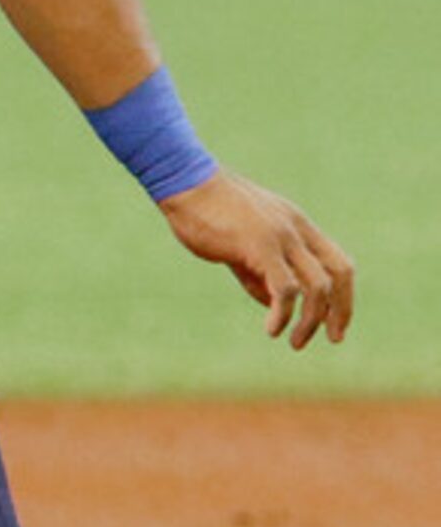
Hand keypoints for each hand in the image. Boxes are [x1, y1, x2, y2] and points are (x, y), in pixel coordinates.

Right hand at [158, 170, 354, 348]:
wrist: (184, 183)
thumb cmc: (206, 211)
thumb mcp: (241, 244)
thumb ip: (258, 272)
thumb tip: (272, 302)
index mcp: (296, 226)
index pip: (337, 263)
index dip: (343, 295)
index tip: (334, 323)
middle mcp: (297, 231)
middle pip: (339, 274)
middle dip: (341, 310)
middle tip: (333, 338)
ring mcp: (281, 237)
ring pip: (316, 286)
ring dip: (311, 320)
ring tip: (296, 342)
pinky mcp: (260, 246)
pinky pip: (285, 288)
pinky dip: (283, 314)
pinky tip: (272, 329)